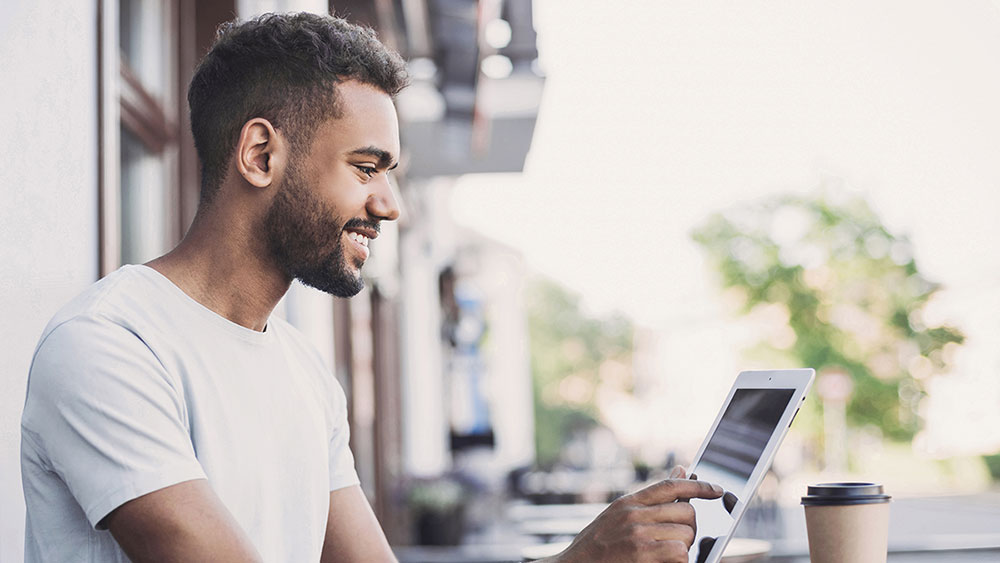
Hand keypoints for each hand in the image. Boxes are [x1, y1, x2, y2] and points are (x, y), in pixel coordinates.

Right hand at [545, 467, 722, 562]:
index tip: (716, 490)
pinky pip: (679, 553)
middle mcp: (633, 515)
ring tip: (666, 555)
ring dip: (683, 549)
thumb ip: (649, 498)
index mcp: (627, 503)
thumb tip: (681, 470)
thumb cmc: (595, 546)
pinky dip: (679, 560)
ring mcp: (638, 535)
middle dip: (689, 528)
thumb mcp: (617, 516)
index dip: (698, 486)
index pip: (671, 486)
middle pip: (685, 512)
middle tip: (679, 540)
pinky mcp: (642, 555)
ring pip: (685, 535)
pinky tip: (664, 562)